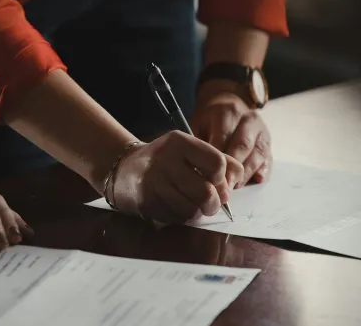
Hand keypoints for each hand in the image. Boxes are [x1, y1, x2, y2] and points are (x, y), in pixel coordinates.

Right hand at [110, 131, 244, 223]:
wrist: (124, 169)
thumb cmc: (165, 161)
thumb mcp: (189, 150)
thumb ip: (218, 160)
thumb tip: (236, 180)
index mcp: (179, 142)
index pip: (217, 163)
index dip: (222, 178)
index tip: (217, 181)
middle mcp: (165, 159)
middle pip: (207, 192)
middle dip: (214, 203)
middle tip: (212, 203)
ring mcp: (153, 182)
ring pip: (192, 210)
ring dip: (198, 212)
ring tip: (192, 204)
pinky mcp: (146, 201)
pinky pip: (177, 218)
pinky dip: (182, 217)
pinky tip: (176, 206)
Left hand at [191, 89, 271, 186]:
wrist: (228, 104)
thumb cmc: (209, 120)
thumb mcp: (198, 124)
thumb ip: (199, 144)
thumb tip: (197, 171)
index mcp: (228, 112)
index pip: (224, 138)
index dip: (217, 160)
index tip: (209, 178)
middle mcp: (249, 119)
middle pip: (243, 146)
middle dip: (232, 170)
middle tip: (222, 188)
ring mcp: (261, 131)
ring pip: (257, 154)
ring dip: (246, 174)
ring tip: (234, 187)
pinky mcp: (268, 143)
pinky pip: (268, 159)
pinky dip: (262, 172)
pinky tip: (255, 181)